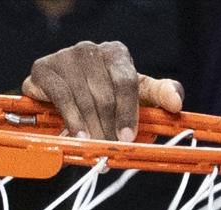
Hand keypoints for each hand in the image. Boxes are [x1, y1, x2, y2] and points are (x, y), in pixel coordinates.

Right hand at [23, 40, 183, 140]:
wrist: (59, 98)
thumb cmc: (102, 99)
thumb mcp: (133, 96)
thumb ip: (157, 96)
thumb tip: (177, 103)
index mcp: (116, 53)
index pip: (127, 81)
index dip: (129, 113)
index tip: (128, 139)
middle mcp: (90, 49)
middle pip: (104, 94)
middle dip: (108, 127)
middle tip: (109, 150)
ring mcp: (65, 57)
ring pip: (83, 98)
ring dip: (90, 128)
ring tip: (93, 148)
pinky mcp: (43, 69)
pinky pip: (60, 96)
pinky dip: (71, 120)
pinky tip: (77, 137)